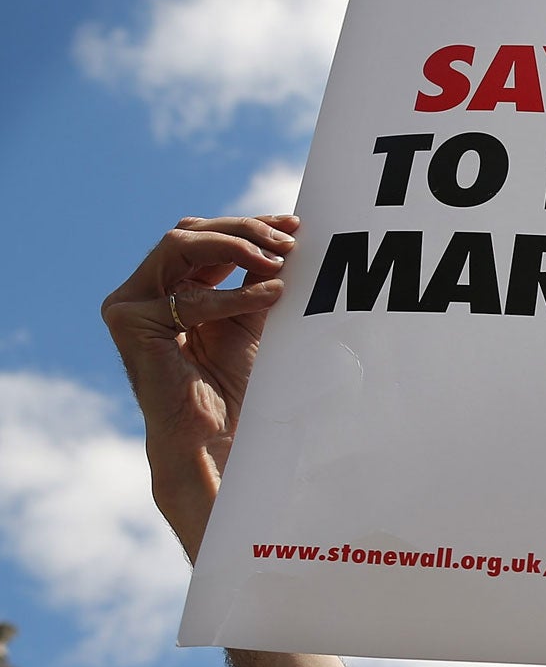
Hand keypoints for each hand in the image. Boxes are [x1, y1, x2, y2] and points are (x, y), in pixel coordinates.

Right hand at [101, 214, 298, 552]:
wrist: (217, 442)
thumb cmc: (237, 389)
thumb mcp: (253, 320)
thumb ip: (259, 279)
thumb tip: (287, 238)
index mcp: (172, 288)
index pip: (205, 238)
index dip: (249, 226)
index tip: (294, 225)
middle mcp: (144, 292)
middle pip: (189, 233)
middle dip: (244, 229)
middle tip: (289, 238)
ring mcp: (130, 305)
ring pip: (179, 245)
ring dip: (236, 245)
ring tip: (279, 259)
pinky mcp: (130, 325)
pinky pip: (189, 298)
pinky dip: (236, 294)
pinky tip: (273, 295)